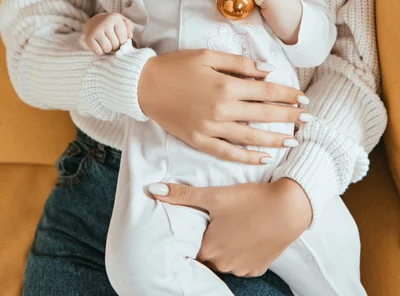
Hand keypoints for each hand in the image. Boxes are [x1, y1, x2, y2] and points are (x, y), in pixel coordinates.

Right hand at [84, 13, 133, 55]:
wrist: (94, 22)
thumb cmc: (112, 24)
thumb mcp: (122, 22)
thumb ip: (129, 27)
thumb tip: (130, 36)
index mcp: (115, 18)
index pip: (123, 38)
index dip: (122, 42)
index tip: (119, 39)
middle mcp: (105, 23)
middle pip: (115, 44)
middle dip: (115, 46)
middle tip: (112, 41)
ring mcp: (96, 30)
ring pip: (107, 48)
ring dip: (108, 49)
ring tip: (106, 43)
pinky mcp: (89, 38)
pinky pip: (98, 52)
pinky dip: (100, 52)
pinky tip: (99, 45)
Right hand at [138, 50, 310, 164]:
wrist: (144, 85)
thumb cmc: (176, 66)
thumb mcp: (207, 56)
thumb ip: (239, 64)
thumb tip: (267, 70)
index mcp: (225, 85)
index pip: (265, 91)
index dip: (287, 95)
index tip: (304, 98)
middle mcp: (222, 109)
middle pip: (264, 115)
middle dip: (289, 117)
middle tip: (309, 120)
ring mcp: (210, 128)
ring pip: (250, 137)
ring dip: (275, 139)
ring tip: (294, 141)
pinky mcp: (199, 140)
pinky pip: (227, 152)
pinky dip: (247, 157)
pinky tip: (263, 157)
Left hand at [148, 178, 311, 276]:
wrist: (290, 207)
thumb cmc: (251, 200)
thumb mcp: (215, 195)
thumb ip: (183, 195)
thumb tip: (153, 189)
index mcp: (210, 249)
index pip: (191, 248)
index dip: (193, 233)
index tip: (197, 222)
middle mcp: (225, 264)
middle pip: (208, 254)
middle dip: (209, 239)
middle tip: (216, 219)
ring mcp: (243, 269)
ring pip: (225, 259)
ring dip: (226, 245)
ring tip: (233, 223)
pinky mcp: (259, 267)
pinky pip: (243, 262)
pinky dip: (242, 250)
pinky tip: (247, 231)